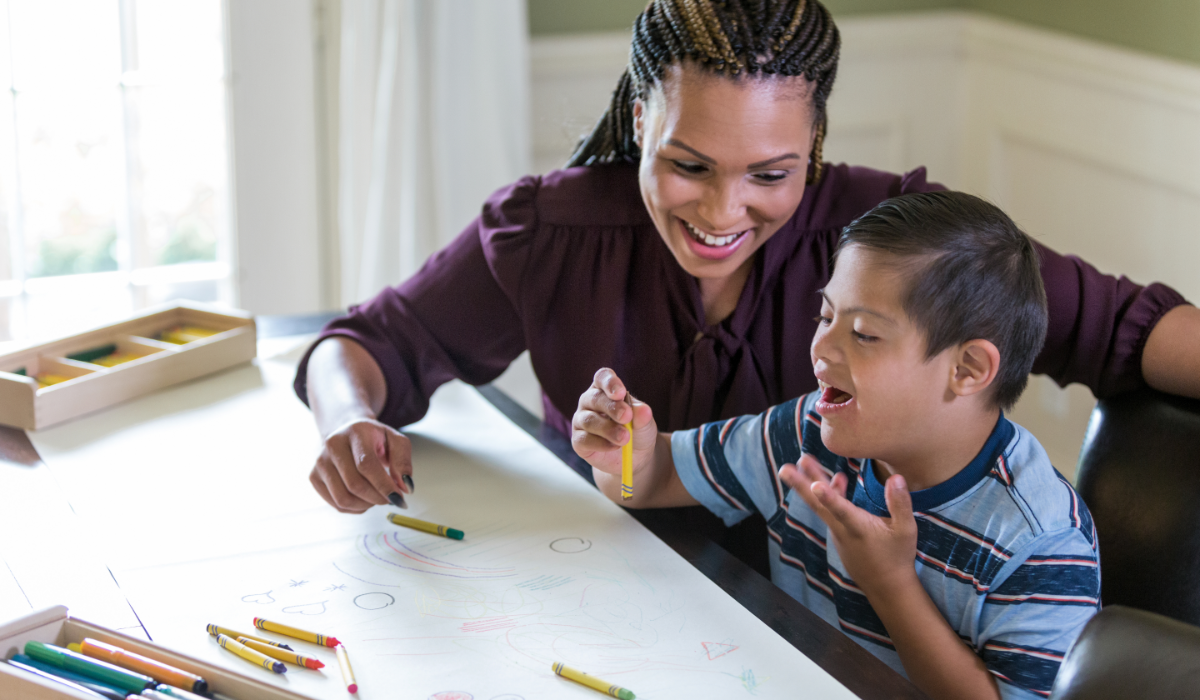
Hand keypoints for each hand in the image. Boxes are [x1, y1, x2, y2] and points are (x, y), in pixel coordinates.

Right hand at [310, 417, 413, 513]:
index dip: (383, 485)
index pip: (366, 465)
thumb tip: (405, 487)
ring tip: (377, 496)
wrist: (347, 431)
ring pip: (343, 499)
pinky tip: (364, 498)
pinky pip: (336, 505)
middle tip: (392, 498)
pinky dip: (355, 508)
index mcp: (355, 432)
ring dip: (366, 505)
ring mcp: (320, 462)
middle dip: (378, 498)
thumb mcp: (395, 441)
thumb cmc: (374, 439)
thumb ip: (403, 461)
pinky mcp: (313, 477)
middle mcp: (332, 445)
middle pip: (354, 485)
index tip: (399, 498)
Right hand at [572, 368, 657, 476]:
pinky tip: (615, 446)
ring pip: (589, 420)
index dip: (610, 382)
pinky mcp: (578, 440)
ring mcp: (581, 420)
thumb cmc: (637, 431)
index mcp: (605, 389)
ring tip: (625, 438)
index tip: (620, 393)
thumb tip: (644, 410)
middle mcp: (589, 401)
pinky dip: (601, 443)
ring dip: (608, 429)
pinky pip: (584, 439)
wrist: (634, 456)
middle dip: (612, 408)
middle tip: (626, 417)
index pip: (602, 377)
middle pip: (595, 398)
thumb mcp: (644, 422)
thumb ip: (642, 415)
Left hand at [781, 454, 917, 594]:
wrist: (887, 586)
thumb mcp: (906, 530)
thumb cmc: (897, 557)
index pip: (842, 510)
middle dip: (801, 485)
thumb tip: (896, 477)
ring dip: (812, 484)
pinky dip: (828, 496)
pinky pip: (829, 512)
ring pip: (822, 506)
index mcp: (859, 527)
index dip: (829, 497)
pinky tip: (836, 480)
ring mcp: (838, 533)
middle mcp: (843, 530)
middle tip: (784, 468)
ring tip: (804, 462)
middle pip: (818, 505)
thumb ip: (900, 503)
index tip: (815, 485)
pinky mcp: (839, 536)